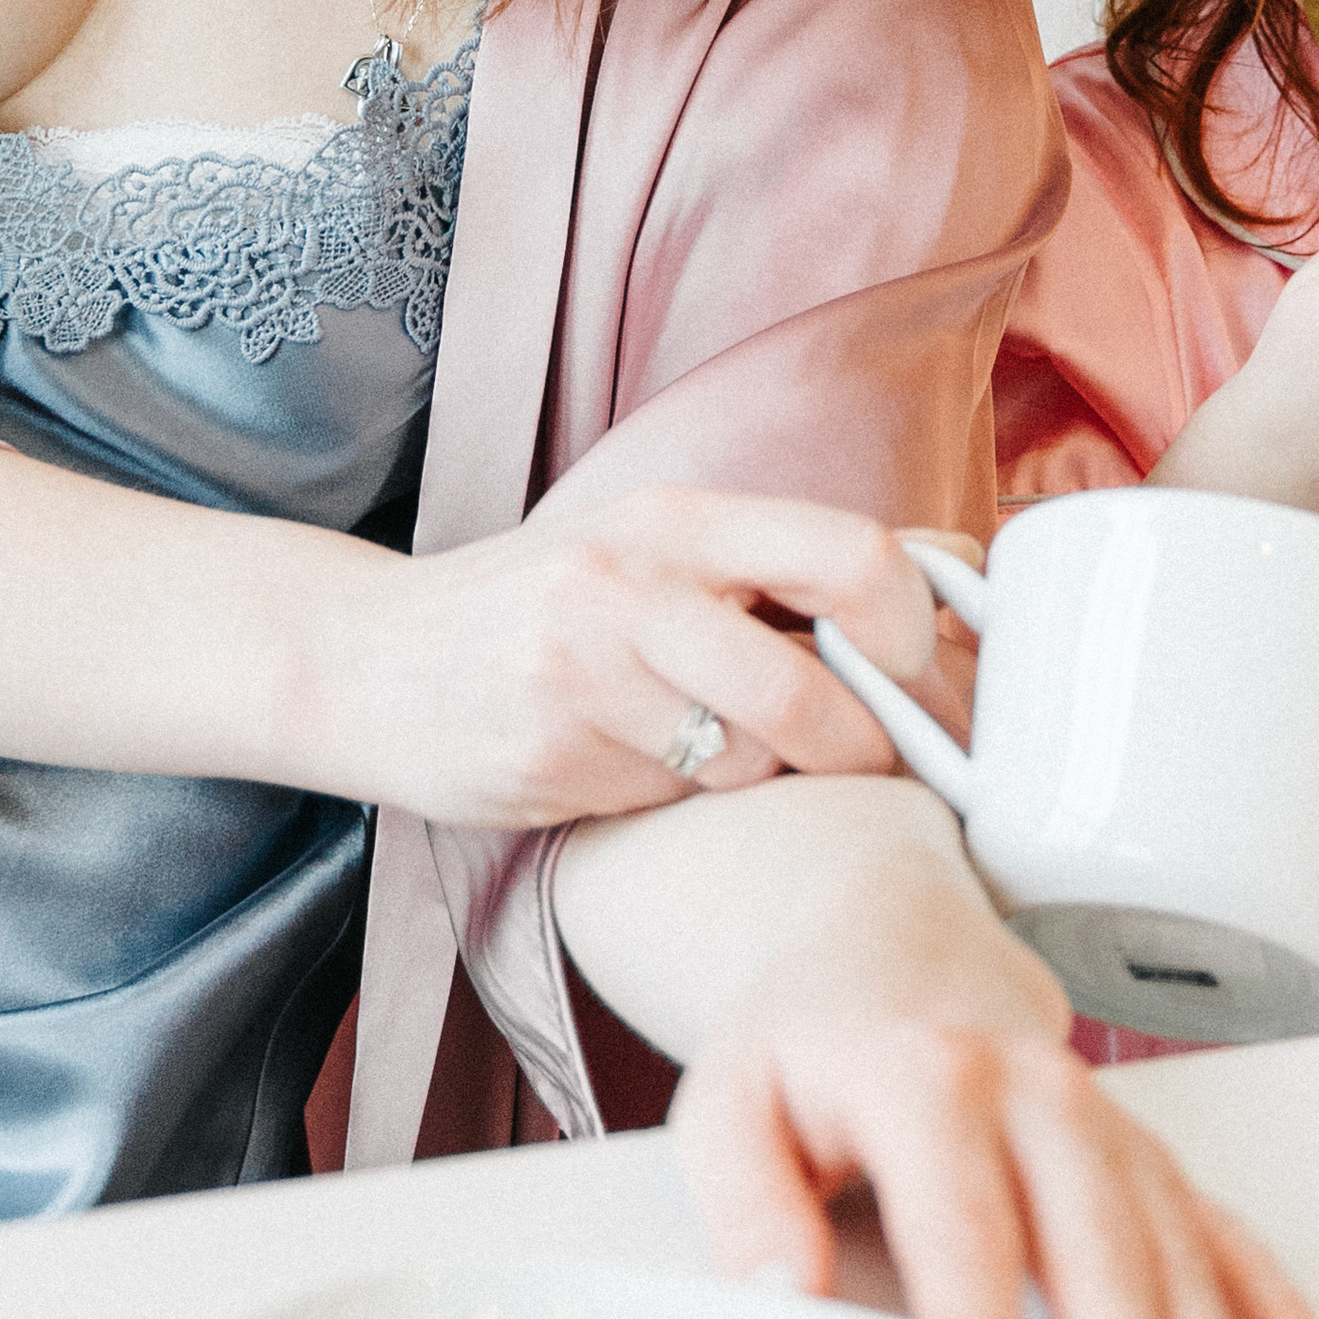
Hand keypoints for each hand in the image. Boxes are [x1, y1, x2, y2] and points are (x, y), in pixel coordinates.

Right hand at [343, 484, 946, 826]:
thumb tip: (953, 569)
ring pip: (748, 759)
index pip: (851, 552)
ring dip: (759, 775)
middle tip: (872, 762)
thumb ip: (780, 562)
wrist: (364, 659)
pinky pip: (670, 801)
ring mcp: (584, 671)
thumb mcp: (653, 548)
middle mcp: (632, 583)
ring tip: (708, 751)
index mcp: (677, 518)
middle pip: (812, 683)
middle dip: (865, 745)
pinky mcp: (549, 756)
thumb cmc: (537, 606)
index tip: (922, 676)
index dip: (916, 628)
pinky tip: (624, 766)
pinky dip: (676, 800)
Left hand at [665, 836, 1318, 1318]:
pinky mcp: (1134, 1140)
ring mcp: (1096, 1114)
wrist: (890, 928)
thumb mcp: (728, 1099)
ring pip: (1167, 1237)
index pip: (965, 1228)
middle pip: (1092, 1238)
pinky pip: (1213, 1219)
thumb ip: (745, 1203)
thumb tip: (786, 1306)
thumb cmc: (804, 1036)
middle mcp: (1031, 1089)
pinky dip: (1266, 1297)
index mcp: (926, 1078)